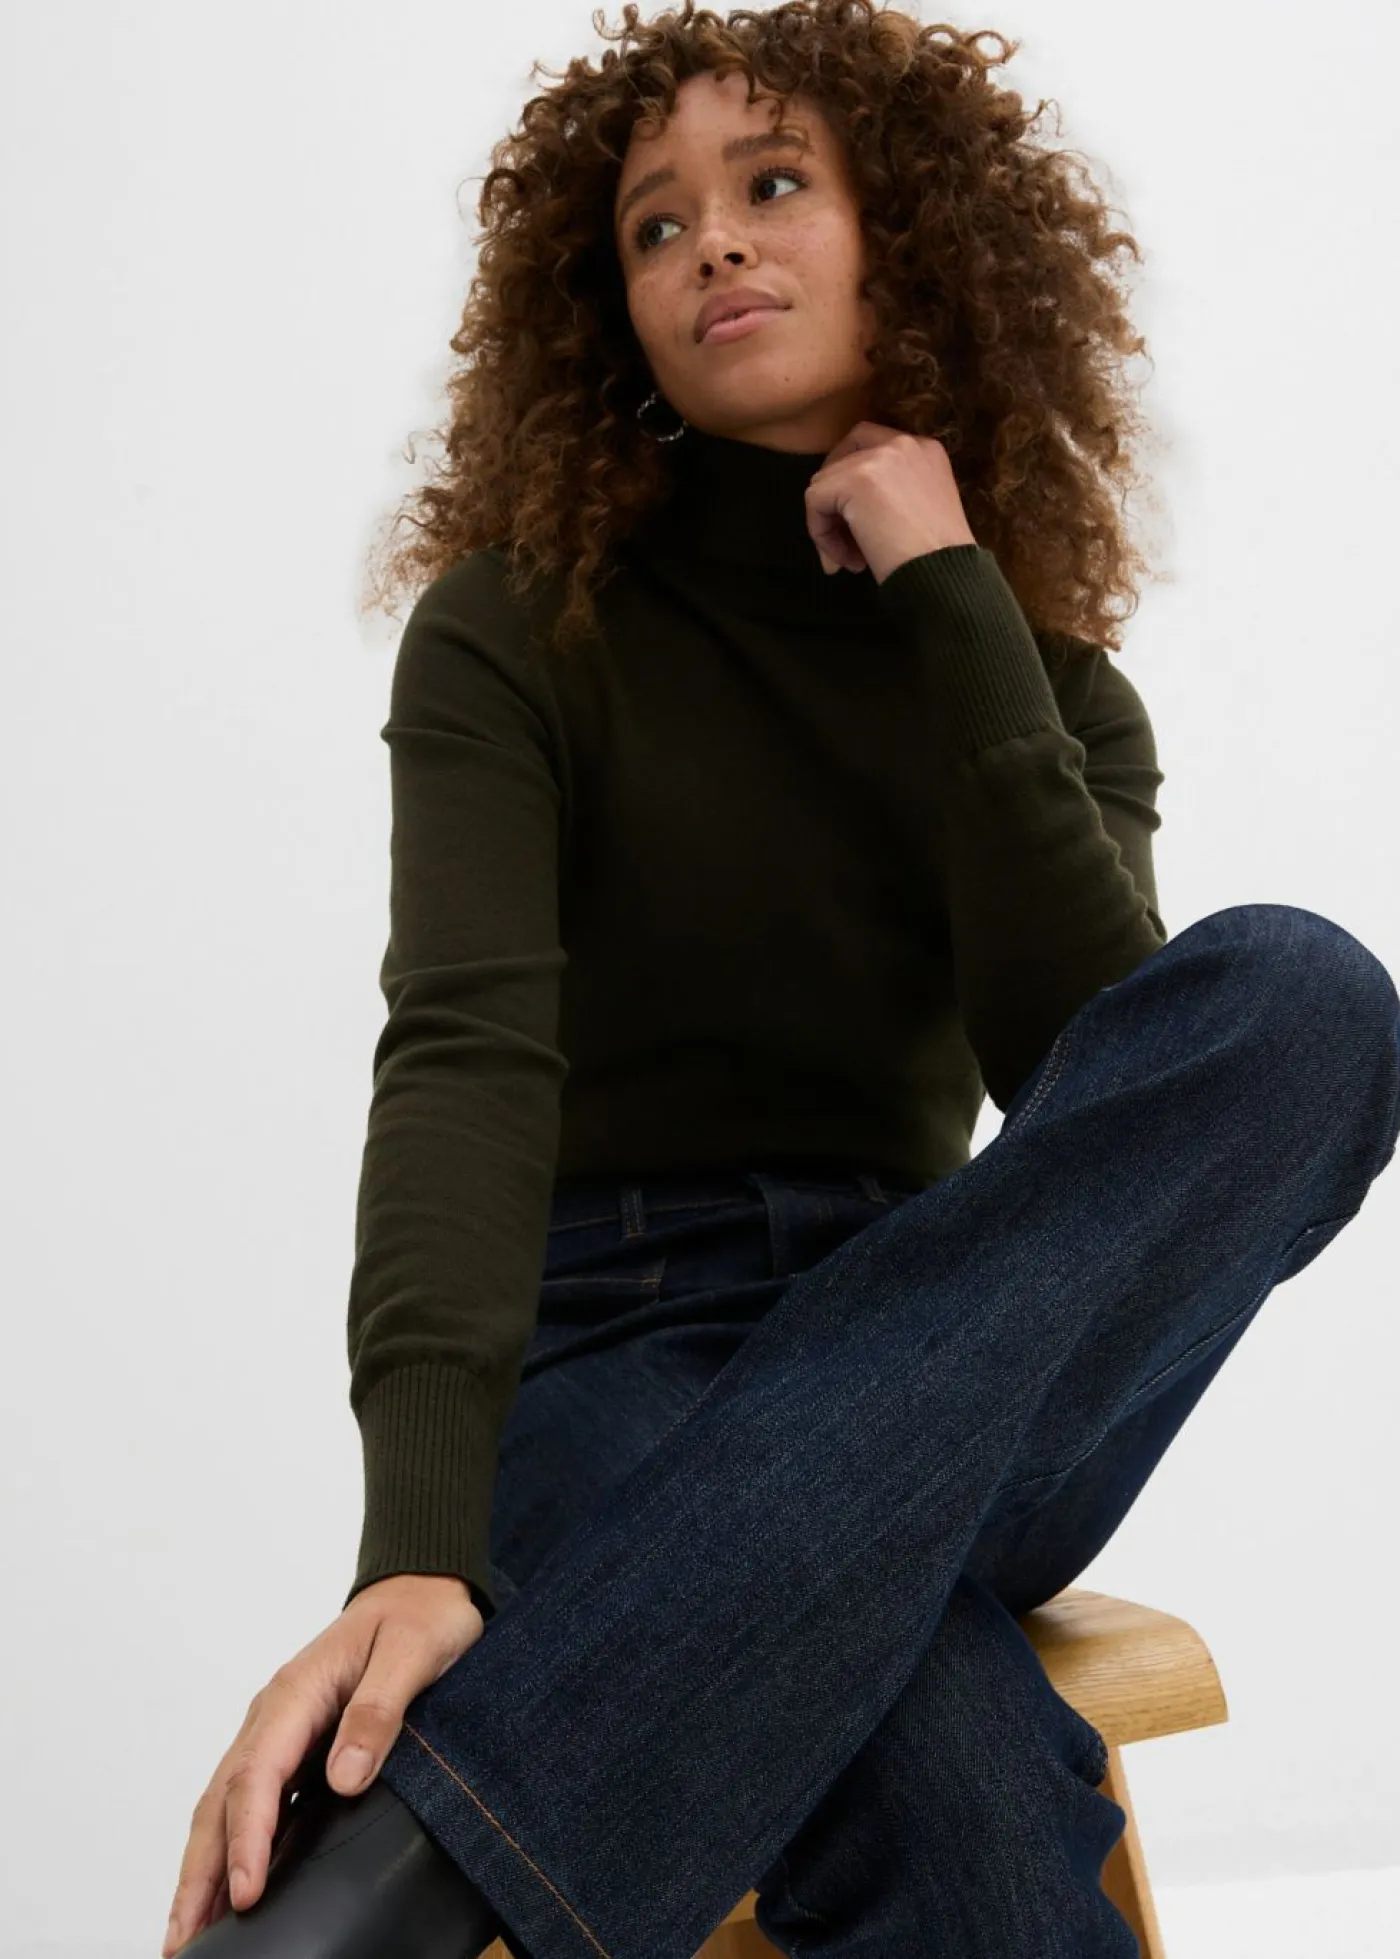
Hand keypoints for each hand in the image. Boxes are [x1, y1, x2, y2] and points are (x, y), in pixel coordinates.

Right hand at [161, 1573, 483, 1955]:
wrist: (422, 1588)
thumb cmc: (419, 1616)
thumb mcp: (411, 1655)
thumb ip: (378, 1711)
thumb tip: (343, 1779)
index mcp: (296, 1692)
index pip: (257, 1775)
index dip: (247, 1839)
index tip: (246, 1894)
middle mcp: (275, 1714)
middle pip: (222, 1800)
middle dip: (199, 1872)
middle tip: (181, 1941)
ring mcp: (280, 1731)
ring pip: (226, 1806)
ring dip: (204, 1868)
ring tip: (187, 1933)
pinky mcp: (294, 1746)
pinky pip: (253, 1802)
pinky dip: (232, 1847)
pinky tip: (230, 1890)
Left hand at [804, 421, 976, 583]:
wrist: (944, 575)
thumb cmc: (938, 559)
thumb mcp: (920, 511)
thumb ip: (890, 495)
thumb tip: (849, 511)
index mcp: (924, 450)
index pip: (871, 446)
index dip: (854, 481)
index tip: (855, 520)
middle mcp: (903, 443)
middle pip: (844, 456)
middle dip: (834, 496)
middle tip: (838, 536)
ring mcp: (877, 458)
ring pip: (824, 483)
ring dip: (830, 526)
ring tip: (851, 561)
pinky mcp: (854, 479)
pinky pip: (814, 501)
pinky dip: (821, 534)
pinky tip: (846, 560)